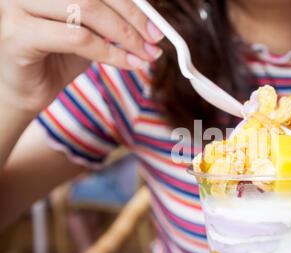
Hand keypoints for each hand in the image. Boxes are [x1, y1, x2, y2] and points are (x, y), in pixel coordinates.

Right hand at [0, 0, 163, 114]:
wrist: (25, 90)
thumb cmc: (57, 57)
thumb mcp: (89, 32)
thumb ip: (110, 21)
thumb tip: (149, 22)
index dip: (132, 4)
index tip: (156, 26)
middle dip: (132, 19)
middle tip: (155, 41)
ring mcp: (18, 6)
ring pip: (87, 10)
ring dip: (125, 36)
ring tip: (144, 55)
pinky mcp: (18, 33)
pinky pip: (77, 38)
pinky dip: (109, 53)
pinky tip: (129, 64)